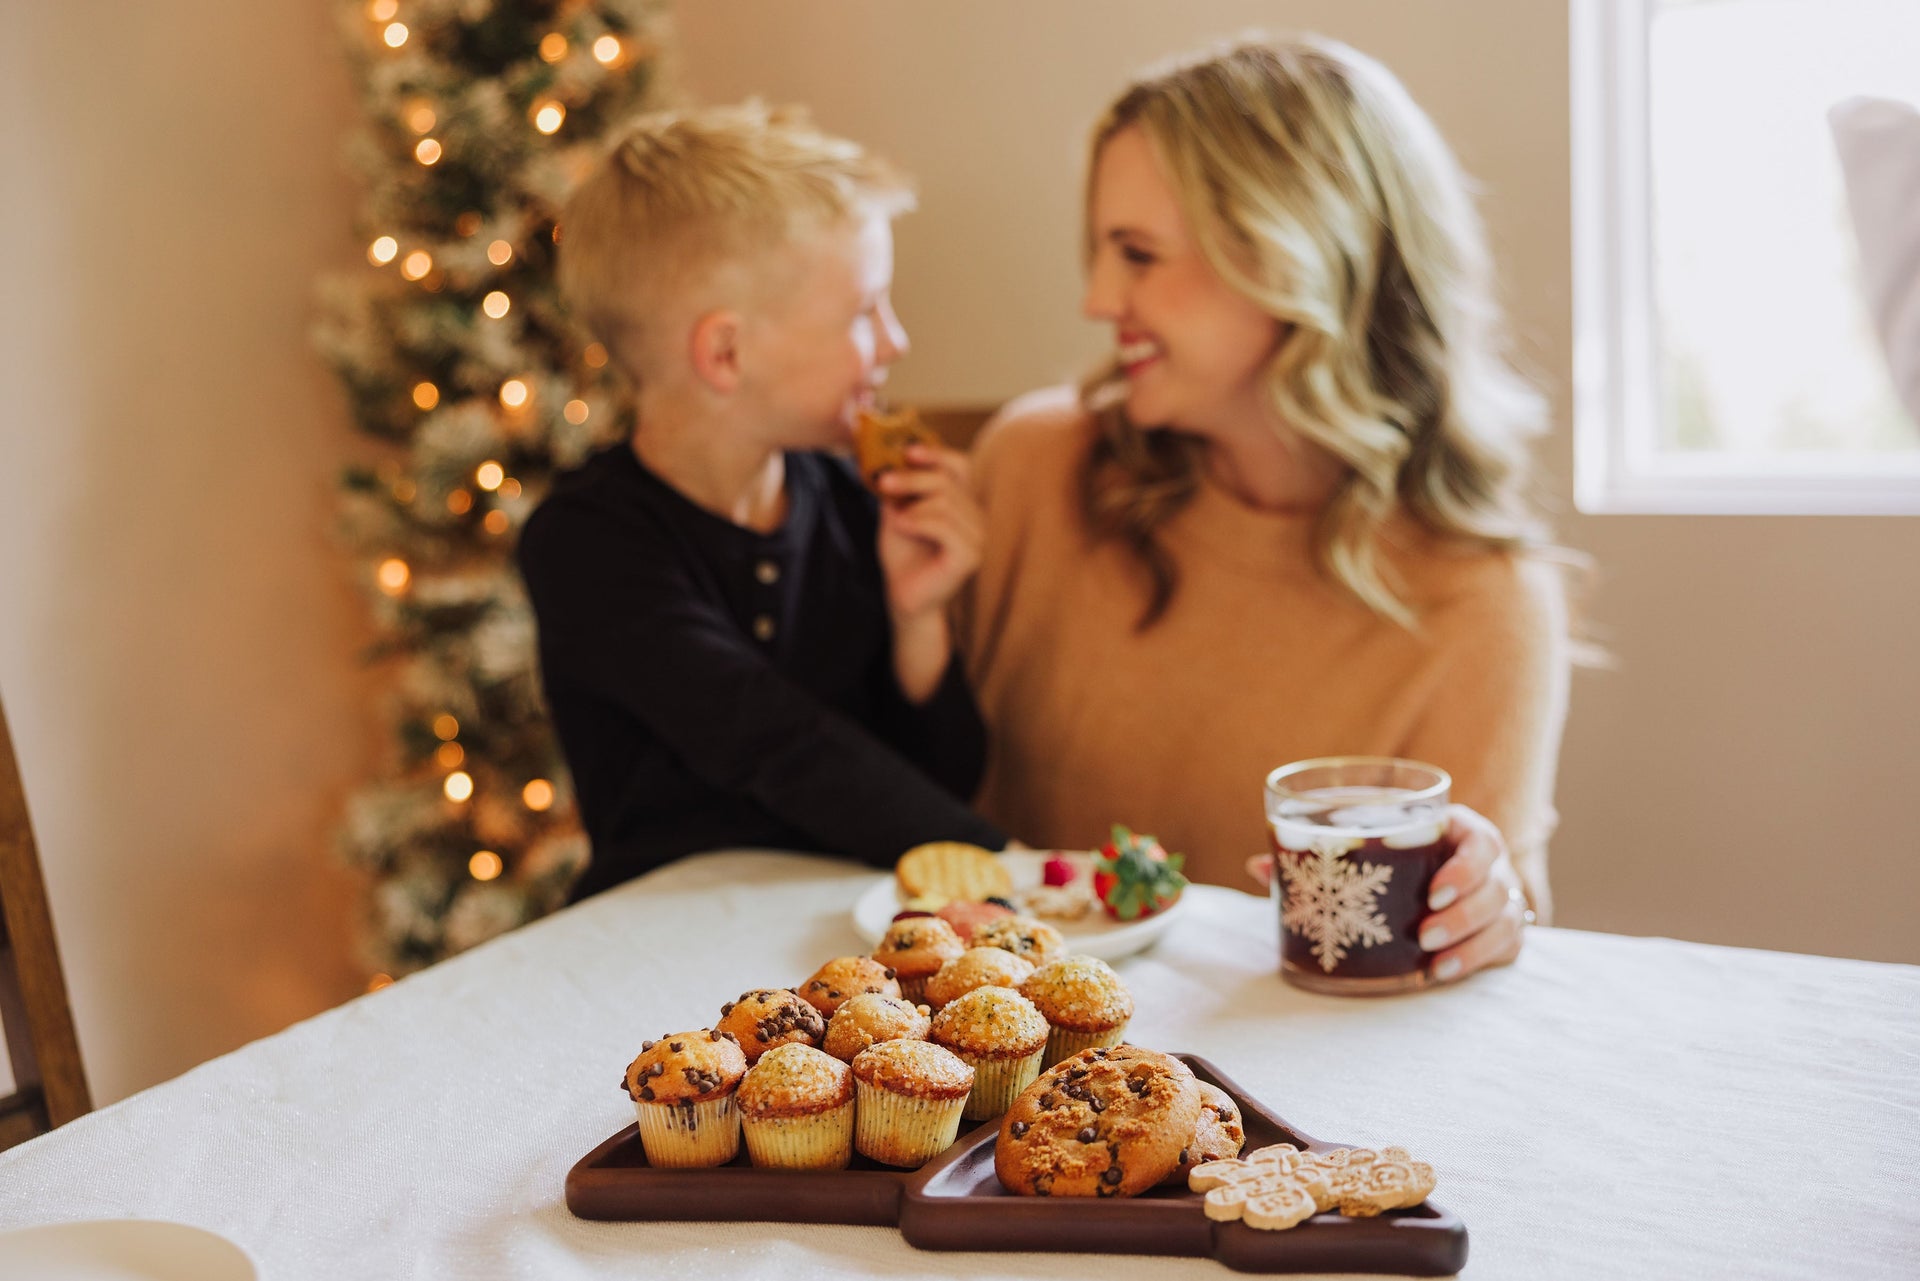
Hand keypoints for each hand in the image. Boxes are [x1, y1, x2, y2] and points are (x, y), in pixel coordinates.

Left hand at [875, 444, 983, 622]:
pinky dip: (918, 522)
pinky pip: (944, 525)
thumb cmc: (903, 556)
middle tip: (884, 482)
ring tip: (896, 520)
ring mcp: (978, 538)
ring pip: (944, 503)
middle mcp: (976, 518)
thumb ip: (899, 489)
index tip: (908, 451)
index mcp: (963, 504)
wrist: (904, 596)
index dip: (937, 454)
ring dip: (912, 507)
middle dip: (912, 479)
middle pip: (946, 482)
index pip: (960, 466)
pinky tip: (903, 527)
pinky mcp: (970, 556)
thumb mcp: (897, 513)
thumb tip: (887, 458)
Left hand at [1244, 803, 1530, 984]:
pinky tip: (1442, 973)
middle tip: (1424, 934)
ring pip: (1505, 919)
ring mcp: (1501, 899)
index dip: (1466, 865)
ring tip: (1434, 963)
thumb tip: (1257, 866)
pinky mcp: (1502, 933)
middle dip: (1464, 913)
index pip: (1481, 840)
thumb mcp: (1363, 856)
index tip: (1433, 891)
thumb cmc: (1389, 864)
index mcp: (1457, 832)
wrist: (1430, 887)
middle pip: (1497, 885)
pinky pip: (1504, 947)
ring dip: (1470, 942)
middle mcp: (1488, 865)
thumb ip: (1317, 859)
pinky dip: (1476, 960)